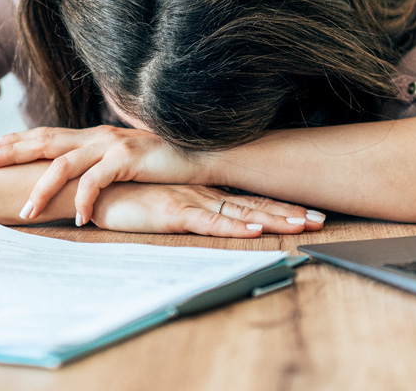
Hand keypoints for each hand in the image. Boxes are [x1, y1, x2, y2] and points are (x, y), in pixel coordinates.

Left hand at [0, 125, 202, 223]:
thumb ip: (100, 165)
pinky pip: (96, 181)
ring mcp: (111, 144)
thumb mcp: (124, 162)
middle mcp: (98, 136)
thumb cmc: (163, 164)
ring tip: (25, 212)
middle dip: (13, 151)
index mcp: (94, 136)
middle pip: (45, 141)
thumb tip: (76, 181)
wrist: (201, 156)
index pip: (48, 134)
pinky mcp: (128, 158)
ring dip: (42, 190)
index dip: (18, 140)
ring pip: (63, 164)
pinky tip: (79, 219)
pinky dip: (84, 201)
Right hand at [89, 183, 323, 235]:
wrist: (93, 186)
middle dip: (289, 212)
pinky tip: (256, 230)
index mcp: (203, 191)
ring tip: (302, 225)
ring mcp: (191, 201)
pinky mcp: (173, 212)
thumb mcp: (161, 200)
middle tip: (322, 219)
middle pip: (254, 204)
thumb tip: (205, 214)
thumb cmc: (124, 194)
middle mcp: (203, 194)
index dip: (279, 204)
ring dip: (273, 219)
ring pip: (240, 213)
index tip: (308, 211)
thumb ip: (183, 205)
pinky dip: (234, 227)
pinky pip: (209, 223)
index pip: (249, 198)